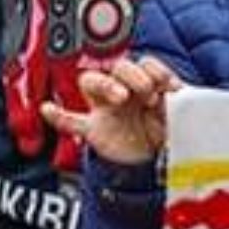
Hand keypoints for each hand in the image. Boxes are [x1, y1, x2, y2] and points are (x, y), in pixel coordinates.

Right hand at [41, 56, 178, 165]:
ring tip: (120, 96)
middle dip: (135, 76)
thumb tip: (180, 95)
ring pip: (92, 82)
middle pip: (119, 66)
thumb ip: (176, 105)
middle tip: (147, 94)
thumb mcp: (175, 117)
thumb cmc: (161, 134)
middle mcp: (123, 90)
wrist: (150, 165)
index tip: (170, 86)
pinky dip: (58, 115)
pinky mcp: (92, 129)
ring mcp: (105, 108)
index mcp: (144, 84)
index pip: (145, 64)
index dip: (157, 70)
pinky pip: (70, 120)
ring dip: (106, 84)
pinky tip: (49, 109)